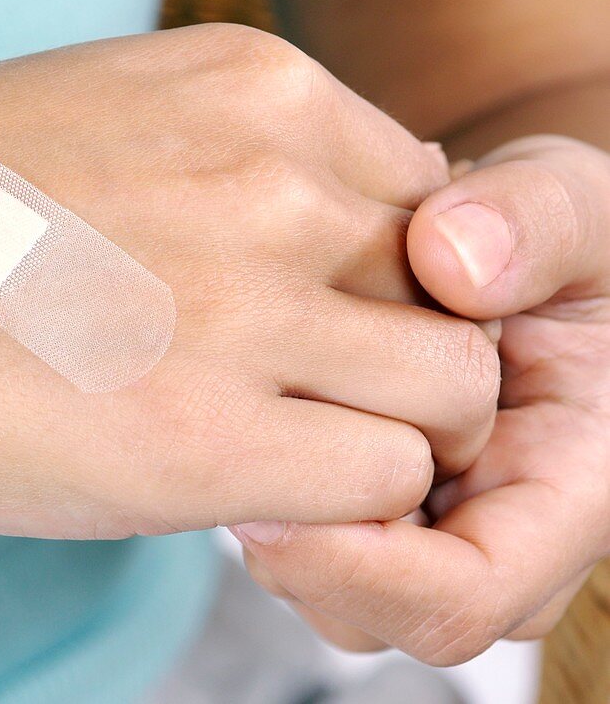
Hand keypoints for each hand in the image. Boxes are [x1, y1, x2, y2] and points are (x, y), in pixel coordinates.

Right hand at [0, 25, 495, 556]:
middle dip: (396, 363)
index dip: (371, 287)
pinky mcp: (207, 438)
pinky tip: (235, 498)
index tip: (301, 341)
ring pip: (449, 394)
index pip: (419, 201)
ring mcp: (251, 305)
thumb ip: (220, 182)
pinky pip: (385, 483)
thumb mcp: (94, 131)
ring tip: (272, 459)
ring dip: (382, 438)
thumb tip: (304, 281)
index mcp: (251, 86)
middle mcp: (277, 179)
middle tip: (302, 412)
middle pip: (452, 295)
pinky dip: (337, 506)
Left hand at [234, 134, 609, 663]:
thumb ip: (541, 221)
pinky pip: (286, 535)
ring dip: (261, 504)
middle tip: (242, 428)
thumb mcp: (571, 205)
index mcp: (566, 491)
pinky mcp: (356, 503)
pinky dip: (251, 478)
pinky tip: (245, 397)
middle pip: (365, 608)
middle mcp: (485, 532)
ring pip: (309, 580)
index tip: (273, 497)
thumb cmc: (547, 238)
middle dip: (291, 537)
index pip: (464, 595)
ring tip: (254, 394)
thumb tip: (456, 261)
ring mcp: (413, 526)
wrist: (501, 248)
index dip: (362, 564)